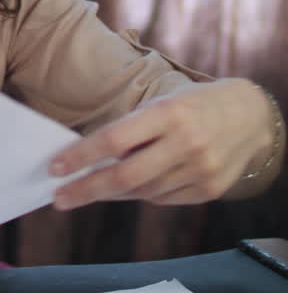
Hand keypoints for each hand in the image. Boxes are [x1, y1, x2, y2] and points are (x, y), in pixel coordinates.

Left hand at [50, 79, 274, 209]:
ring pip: (142, 191)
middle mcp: (186, 142)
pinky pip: (163, 199)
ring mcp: (201, 168)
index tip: (54, 169)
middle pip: (125, 175)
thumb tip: (87, 160)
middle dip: (86, 190)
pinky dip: (142, 194)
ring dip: (111, 192)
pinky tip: (133, 185)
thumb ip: (130, 131)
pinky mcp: (211, 189)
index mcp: (168, 113)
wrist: (249, 115)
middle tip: (59, 198)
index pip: (113, 140)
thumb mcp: (160, 104)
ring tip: (90, 188)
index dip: (80, 157)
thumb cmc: (190, 105)